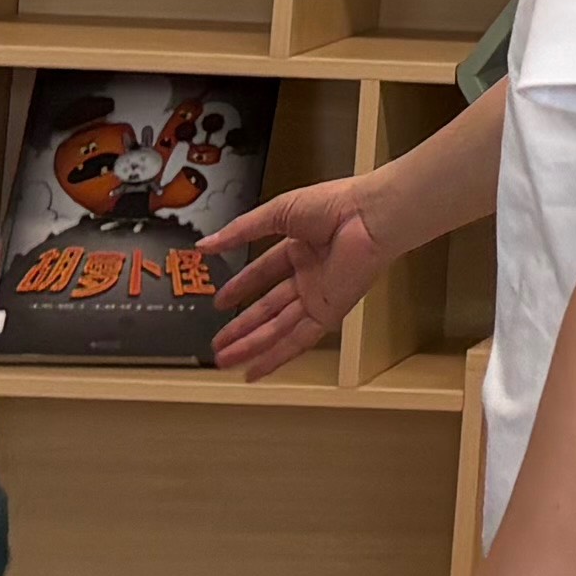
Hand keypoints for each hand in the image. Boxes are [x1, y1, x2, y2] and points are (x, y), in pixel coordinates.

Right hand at [200, 172, 387, 375]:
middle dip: (243, 327)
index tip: (221, 302)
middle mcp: (310, 275)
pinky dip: (277, 357)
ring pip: (279, 328)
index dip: (242, 287)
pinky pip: (299, 340)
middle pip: (269, 308)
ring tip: (224, 360)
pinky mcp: (330, 313)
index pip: (264, 273)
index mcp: (300, 247)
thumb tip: (205, 244)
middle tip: (218, 343)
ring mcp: (319, 296)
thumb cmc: (334, 205)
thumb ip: (240, 231)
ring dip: (252, 346)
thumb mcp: (277, 213)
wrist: (370, 218)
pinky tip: (256, 369)